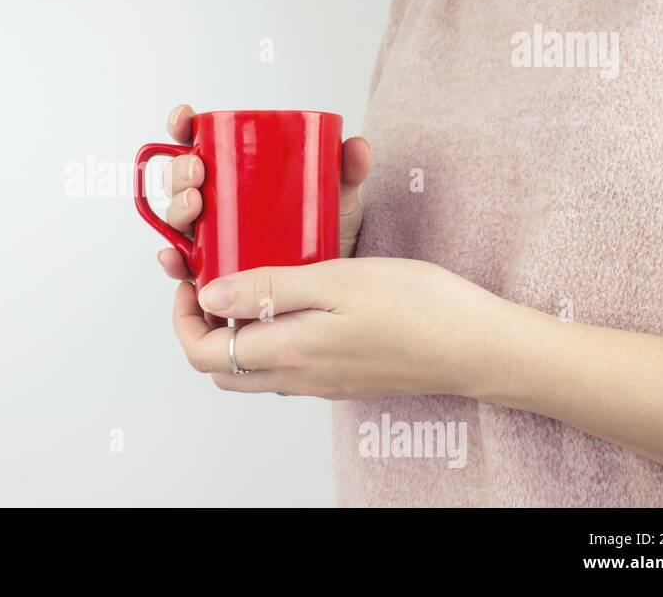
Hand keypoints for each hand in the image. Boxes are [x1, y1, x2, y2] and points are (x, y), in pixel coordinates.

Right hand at [154, 104, 373, 278]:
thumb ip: (347, 169)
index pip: (196, 141)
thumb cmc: (325, 228)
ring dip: (175, 209)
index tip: (184, 119)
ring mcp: (210, 234)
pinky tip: (173, 255)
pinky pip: (183, 263)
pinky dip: (171, 258)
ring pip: (177, 218)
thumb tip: (357, 146)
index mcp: (232, 171)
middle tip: (198, 172)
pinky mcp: (213, 268)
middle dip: (179, 171)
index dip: (181, 126)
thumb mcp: (337, 195)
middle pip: (180, 179)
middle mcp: (214, 200)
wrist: (333, 279)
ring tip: (195, 206)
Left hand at [172, 257, 517, 399]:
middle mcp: (299, 378)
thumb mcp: (336, 279)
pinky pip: (288, 368)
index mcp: (288, 352)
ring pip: (253, 371)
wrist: (479, 348)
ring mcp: (322, 383)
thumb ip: (268, 288)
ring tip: (251, 285)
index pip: (203, 353)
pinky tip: (294, 302)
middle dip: (202, 329)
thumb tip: (210, 295)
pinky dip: (271, 340)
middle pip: (221, 369)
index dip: (183, 318)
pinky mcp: (344, 380)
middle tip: (212, 283)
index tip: (191, 279)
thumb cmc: (420, 308)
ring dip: (236, 335)